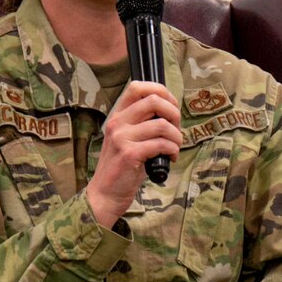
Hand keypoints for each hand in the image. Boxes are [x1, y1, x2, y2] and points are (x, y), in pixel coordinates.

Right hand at [86, 81, 181, 226]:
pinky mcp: (129, 154)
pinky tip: (170, 158)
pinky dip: (172, 150)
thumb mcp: (127, 140)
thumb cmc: (122, 168)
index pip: (137, 87)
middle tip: (176, 129)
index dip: (160, 90)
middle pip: (153, 101)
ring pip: (162, 125)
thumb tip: (170, 112)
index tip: (171, 105)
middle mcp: (117, 123)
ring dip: (176, 137)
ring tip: (174, 147)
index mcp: (117, 116)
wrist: (105, 194)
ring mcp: (121, 138)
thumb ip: (142, 124)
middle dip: (174, 113)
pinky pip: (161, 144)